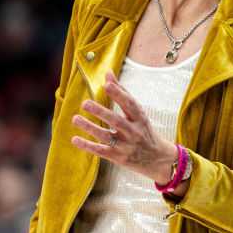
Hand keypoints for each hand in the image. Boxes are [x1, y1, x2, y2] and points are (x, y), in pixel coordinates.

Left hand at [71, 71, 180, 188]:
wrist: (157, 158)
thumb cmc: (143, 130)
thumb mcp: (137, 113)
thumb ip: (122, 92)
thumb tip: (108, 74)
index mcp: (140, 118)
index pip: (130, 104)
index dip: (119, 94)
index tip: (107, 84)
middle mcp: (134, 132)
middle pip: (117, 121)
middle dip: (101, 112)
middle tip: (85, 103)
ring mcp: (126, 146)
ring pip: (106, 136)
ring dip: (90, 127)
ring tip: (75, 118)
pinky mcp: (118, 157)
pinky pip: (101, 151)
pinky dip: (88, 146)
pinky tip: (75, 139)